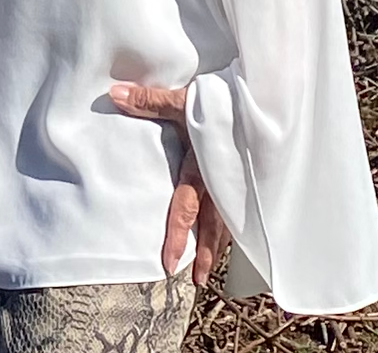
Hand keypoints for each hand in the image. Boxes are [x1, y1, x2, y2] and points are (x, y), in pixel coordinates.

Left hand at [108, 80, 230, 281]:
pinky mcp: (249, 178)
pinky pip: (243, 209)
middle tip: (196, 280)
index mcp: (203, 168)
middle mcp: (222, 181)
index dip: (177, 236)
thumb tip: (113, 96)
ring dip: (218, 245)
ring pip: (229, 221)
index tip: (168, 263)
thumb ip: (149, 102)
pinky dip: (236, 227)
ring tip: (209, 268)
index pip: (186, 208)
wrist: (264, 97)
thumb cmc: (222, 100)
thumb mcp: (183, 100)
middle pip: (212, 225)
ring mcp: (238, 182)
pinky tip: (233, 238)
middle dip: (204, 254)